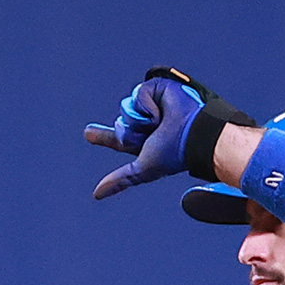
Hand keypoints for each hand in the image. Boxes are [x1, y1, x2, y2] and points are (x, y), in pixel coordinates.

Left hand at [84, 66, 255, 198]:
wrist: (196, 135)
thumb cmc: (173, 155)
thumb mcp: (142, 169)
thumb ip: (120, 180)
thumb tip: (96, 194)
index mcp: (143, 141)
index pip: (119, 138)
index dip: (103, 136)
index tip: (88, 134)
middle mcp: (146, 123)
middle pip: (120, 124)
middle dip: (131, 133)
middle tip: (151, 136)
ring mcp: (151, 106)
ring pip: (127, 108)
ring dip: (141, 120)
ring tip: (160, 123)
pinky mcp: (157, 89)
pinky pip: (139, 94)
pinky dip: (148, 105)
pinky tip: (163, 111)